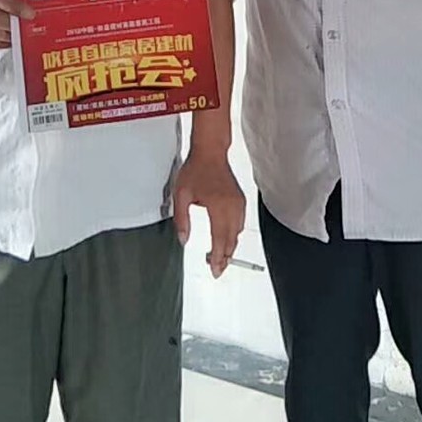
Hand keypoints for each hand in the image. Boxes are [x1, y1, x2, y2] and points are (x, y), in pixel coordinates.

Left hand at [173, 152, 245, 277]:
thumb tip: (183, 240)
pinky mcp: (240, 199)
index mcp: (218, 206)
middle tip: (217, 269)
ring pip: (238, 232)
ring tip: (219, 257)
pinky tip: (226, 238)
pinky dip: (234, 234)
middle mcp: (232, 206)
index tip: (215, 270)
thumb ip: (182, 220)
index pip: (220, 239)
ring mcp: (238, 203)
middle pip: (232, 239)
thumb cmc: (196, 169)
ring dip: (230, 246)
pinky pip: (240, 222)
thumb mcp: (181, 195)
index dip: (217, 258)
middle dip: (225, 257)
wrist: (210, 152)